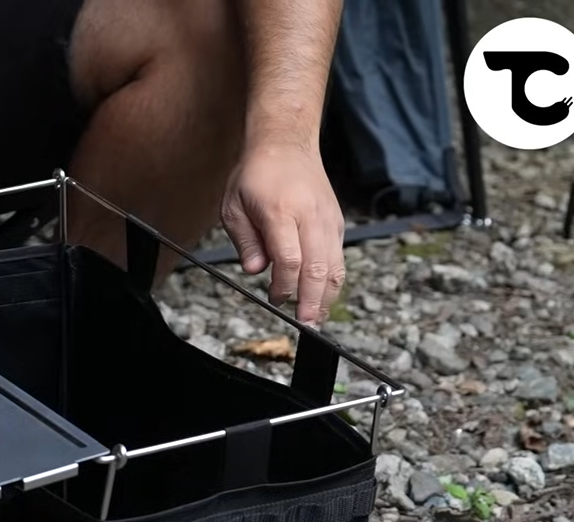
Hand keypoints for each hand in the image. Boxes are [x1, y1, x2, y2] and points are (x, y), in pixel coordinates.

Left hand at [219, 142, 345, 326]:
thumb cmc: (256, 176)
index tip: (275, 299)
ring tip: (318, 318)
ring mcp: (327, 218)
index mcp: (282, 212)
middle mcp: (310, 216)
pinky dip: (333, 278)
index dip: (284, 286)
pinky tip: (323, 295)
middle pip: (318, 266)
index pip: (289, 259)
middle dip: (313, 299)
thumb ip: (245, 241)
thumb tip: (255, 271)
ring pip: (335, 263)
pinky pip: (339, 255)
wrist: (287, 144)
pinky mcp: (336, 221)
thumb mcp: (234, 207)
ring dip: (327, 294)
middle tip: (307, 324)